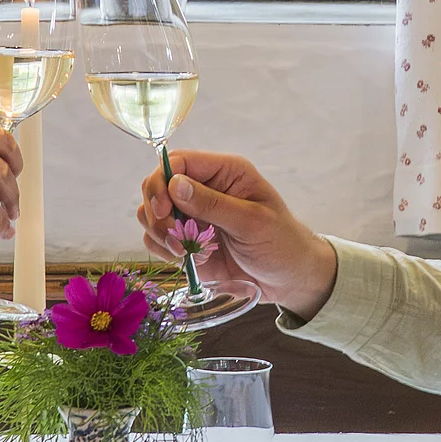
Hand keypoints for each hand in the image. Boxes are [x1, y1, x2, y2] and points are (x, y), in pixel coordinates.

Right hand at [136, 151, 337, 316]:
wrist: (289, 280)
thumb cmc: (281, 244)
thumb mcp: (252, 222)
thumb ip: (213, 204)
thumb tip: (175, 184)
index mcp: (225, 172)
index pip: (179, 161)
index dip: (162, 181)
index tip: (164, 209)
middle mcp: (204, 189)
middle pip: (157, 185)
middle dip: (156, 210)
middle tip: (172, 234)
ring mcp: (192, 216)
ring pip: (150, 213)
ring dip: (159, 233)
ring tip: (183, 251)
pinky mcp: (186, 241)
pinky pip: (157, 240)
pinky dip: (163, 250)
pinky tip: (187, 259)